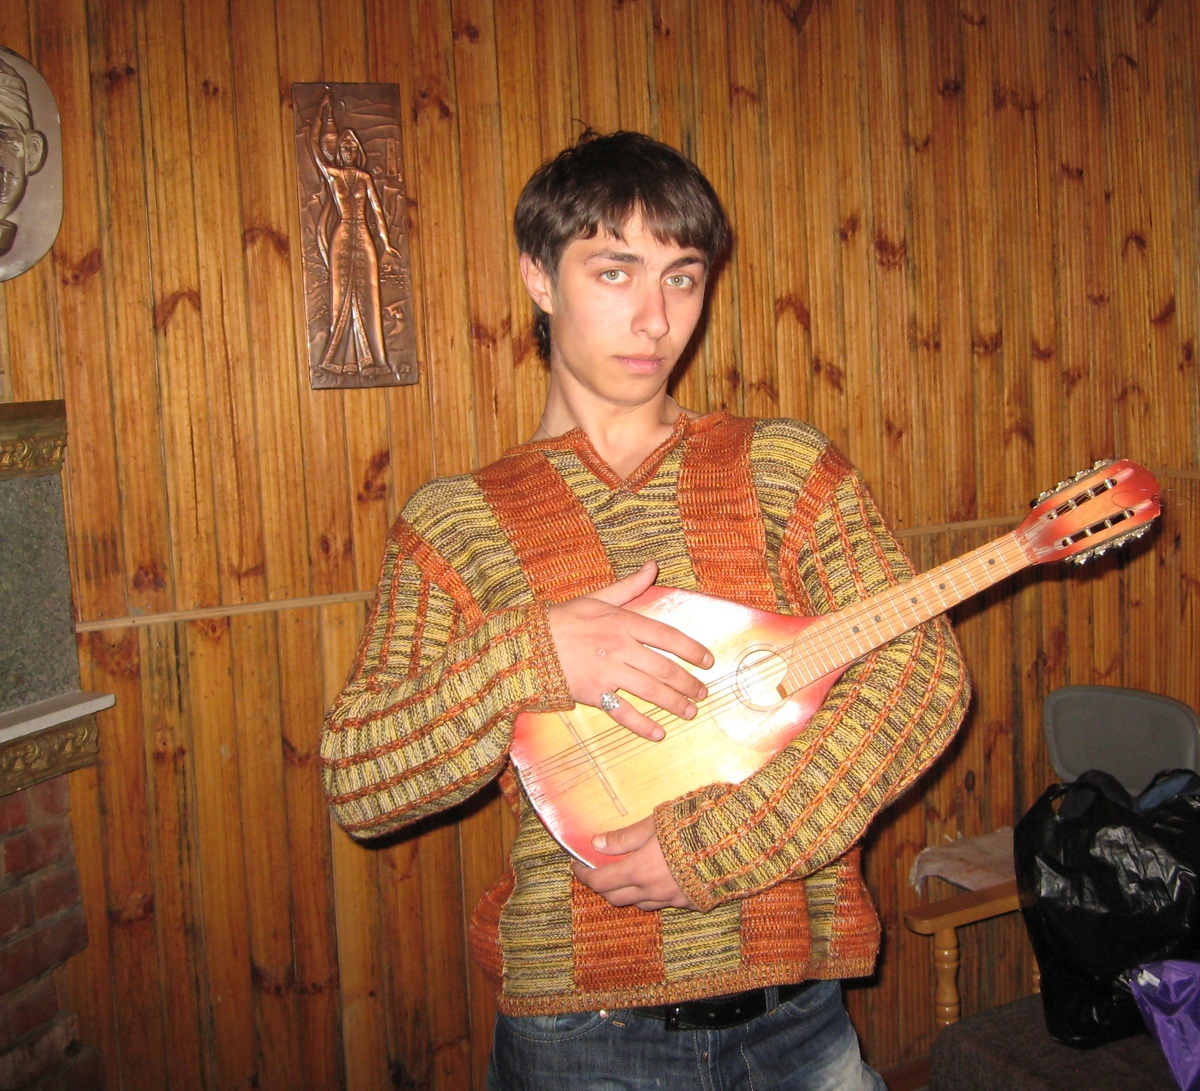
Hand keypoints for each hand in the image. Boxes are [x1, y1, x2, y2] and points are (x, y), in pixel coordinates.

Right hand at [547, 561, 712, 740]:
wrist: (527, 644)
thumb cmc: (564, 620)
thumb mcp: (597, 598)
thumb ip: (629, 586)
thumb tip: (653, 565)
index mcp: (623, 622)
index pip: (668, 636)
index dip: (692, 650)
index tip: (708, 661)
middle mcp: (619, 647)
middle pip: (664, 668)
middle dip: (688, 683)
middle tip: (702, 693)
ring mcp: (607, 672)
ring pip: (650, 691)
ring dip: (674, 704)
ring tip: (690, 711)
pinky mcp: (593, 694)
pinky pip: (623, 713)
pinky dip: (642, 725)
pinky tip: (658, 732)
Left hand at [571, 815, 695, 910]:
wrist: (738, 844)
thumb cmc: (694, 827)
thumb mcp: (655, 824)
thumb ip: (625, 837)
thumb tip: (597, 843)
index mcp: (640, 871)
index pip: (601, 881)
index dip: (584, 875)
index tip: (576, 865)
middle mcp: (653, 891)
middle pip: (616, 898)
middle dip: (601, 886)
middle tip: (596, 872)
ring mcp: (674, 900)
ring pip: (640, 903)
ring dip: (627, 892)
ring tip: (625, 875)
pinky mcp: (692, 902)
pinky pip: (664, 903)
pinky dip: (652, 894)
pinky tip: (658, 879)